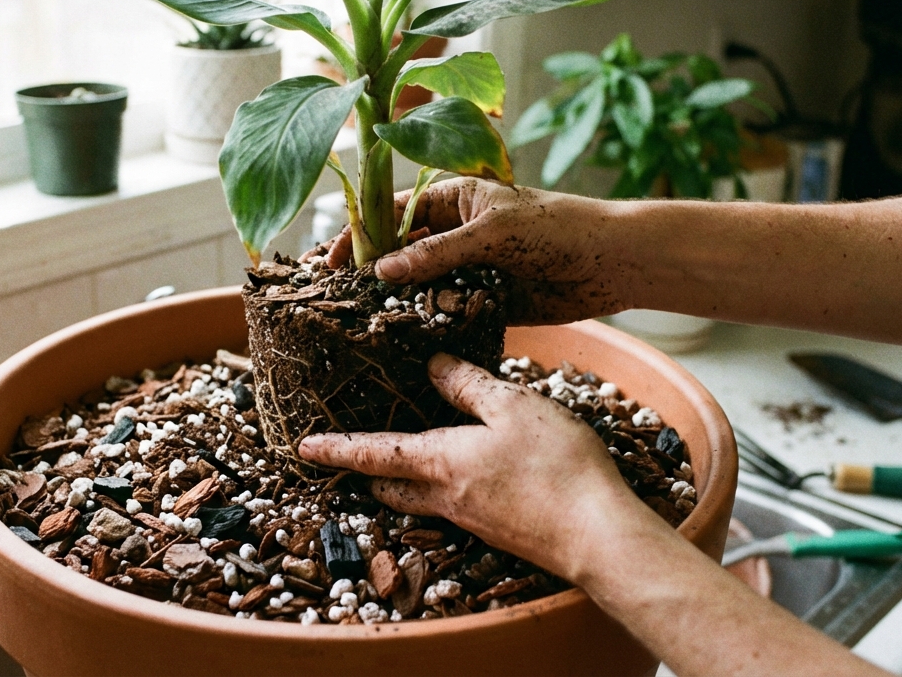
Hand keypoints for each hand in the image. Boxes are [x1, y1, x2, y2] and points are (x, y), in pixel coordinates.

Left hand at [298, 352, 663, 579]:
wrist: (598, 537)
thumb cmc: (557, 467)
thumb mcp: (514, 407)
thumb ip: (469, 385)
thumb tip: (433, 366)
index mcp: (440, 462)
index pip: (372, 455)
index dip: (335, 449)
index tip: (303, 447)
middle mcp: (446, 497)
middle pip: (390, 487)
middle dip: (366, 473)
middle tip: (350, 454)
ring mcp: (471, 518)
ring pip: (421, 498)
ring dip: (403, 480)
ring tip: (402, 457)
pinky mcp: (497, 528)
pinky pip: (453, 505)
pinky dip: (443, 486)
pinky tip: (467, 470)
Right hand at [327, 178, 636, 323]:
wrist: (614, 262)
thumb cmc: (558, 228)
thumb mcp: (492, 233)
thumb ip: (436, 252)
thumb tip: (380, 271)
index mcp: (453, 198)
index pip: (391, 213)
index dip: (358, 237)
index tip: (328, 265)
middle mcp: (456, 232)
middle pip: (400, 253)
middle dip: (371, 275)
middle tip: (337, 303)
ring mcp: (469, 267)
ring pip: (421, 287)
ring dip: (399, 305)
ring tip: (364, 328)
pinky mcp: (486, 300)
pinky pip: (448, 312)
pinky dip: (430, 325)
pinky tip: (406, 343)